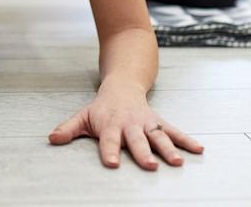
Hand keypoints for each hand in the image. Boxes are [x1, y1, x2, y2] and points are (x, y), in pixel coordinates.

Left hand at [47, 84, 202, 169]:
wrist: (123, 85)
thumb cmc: (102, 108)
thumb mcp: (83, 116)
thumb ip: (69, 128)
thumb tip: (51, 138)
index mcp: (111, 125)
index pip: (108, 140)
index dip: (109, 151)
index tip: (112, 164)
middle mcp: (130, 125)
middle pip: (137, 141)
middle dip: (144, 153)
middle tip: (150, 166)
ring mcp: (147, 123)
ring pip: (159, 136)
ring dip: (169, 149)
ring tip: (177, 161)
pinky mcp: (160, 123)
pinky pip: (174, 132)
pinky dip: (187, 140)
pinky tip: (199, 150)